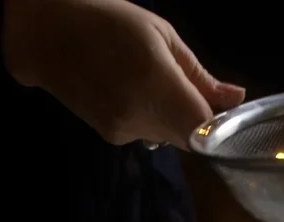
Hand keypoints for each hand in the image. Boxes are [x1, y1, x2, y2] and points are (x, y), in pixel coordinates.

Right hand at [3, 0, 244, 147]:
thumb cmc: (109, 21)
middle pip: (188, 136)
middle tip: (186, 84)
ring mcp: (124, 132)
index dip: (219, 125)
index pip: (204, 128)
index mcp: (157, 85)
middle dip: (195, 117)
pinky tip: (132, 92)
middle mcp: (141, 117)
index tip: (222, 109)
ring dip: (172, 117)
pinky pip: (147, 135)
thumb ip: (199, 75)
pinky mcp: (112, 138)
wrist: (48, 35)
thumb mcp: (162, 36)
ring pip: (168, 137)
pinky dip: (150, 119)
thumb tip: (235, 98)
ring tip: (150, 81)